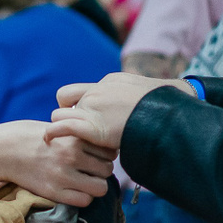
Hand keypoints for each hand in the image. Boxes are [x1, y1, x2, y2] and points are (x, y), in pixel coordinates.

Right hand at [0, 120, 111, 207]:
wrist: (0, 150)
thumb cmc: (27, 135)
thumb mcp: (55, 127)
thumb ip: (76, 135)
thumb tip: (99, 143)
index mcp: (73, 137)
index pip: (108, 150)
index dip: (105, 154)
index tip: (96, 155)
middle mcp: (71, 156)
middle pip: (107, 169)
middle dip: (101, 170)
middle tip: (90, 170)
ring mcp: (63, 175)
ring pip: (101, 187)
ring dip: (95, 185)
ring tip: (84, 182)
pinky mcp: (53, 192)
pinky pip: (84, 201)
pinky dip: (83, 197)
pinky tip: (74, 191)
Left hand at [47, 73, 195, 149]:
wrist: (173, 114)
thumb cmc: (173, 107)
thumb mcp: (157, 95)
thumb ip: (147, 100)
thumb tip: (170, 98)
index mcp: (112, 81)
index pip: (85, 90)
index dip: (82, 104)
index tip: (90, 118)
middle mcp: (98, 91)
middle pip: (68, 101)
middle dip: (71, 116)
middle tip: (80, 133)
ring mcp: (94, 107)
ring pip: (60, 114)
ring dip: (63, 126)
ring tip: (68, 140)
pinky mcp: (93, 126)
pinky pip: (61, 127)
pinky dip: (53, 134)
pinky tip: (49, 141)